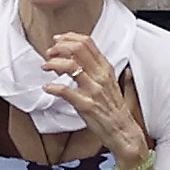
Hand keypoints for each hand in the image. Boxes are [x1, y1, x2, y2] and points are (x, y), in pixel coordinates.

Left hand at [42, 34, 149, 169]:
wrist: (123, 131)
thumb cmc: (115, 110)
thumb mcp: (111, 83)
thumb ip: (101, 70)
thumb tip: (88, 58)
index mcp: (105, 68)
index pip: (87, 43)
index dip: (68, 38)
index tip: (58, 40)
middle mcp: (100, 76)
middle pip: (77, 49)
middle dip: (58, 47)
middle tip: (50, 53)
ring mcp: (93, 90)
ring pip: (70, 66)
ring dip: (53, 63)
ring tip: (46, 67)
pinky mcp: (85, 104)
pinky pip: (65, 91)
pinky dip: (52, 87)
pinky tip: (48, 87)